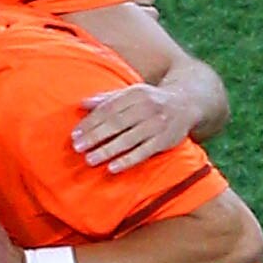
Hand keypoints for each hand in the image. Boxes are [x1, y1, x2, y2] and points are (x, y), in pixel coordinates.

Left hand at [71, 80, 191, 169]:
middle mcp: (147, 107)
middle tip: (77, 147)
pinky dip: (128, 160)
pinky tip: (113, 168)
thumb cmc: (151, 100)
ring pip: (128, 139)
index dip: (90, 122)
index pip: (108, 108)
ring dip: (108, 150)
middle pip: (117, 123)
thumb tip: (82, 104)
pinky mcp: (165, 140)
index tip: (75, 134)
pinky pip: (143, 152)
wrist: (187, 103)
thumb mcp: (131, 94)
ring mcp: (157, 124)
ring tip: (90, 159)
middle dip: (95, 136)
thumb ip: (108, 99)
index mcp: (135, 94)